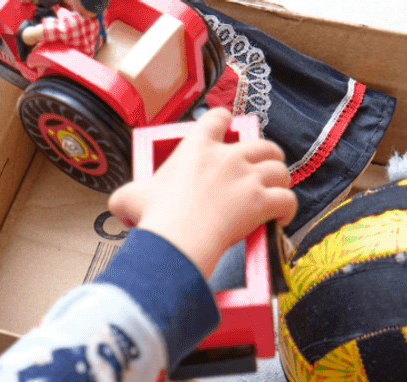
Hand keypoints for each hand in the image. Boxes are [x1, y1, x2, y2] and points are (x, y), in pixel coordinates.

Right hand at [108, 108, 296, 277]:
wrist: (177, 238)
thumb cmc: (154, 217)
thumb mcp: (128, 199)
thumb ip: (127, 195)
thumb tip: (119, 205)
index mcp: (196, 147)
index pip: (218, 118)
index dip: (225, 121)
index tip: (228, 127)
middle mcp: (227, 157)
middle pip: (262, 144)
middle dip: (266, 155)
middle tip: (262, 167)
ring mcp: (247, 178)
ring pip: (280, 170)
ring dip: (280, 180)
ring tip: (276, 191)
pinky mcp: (262, 202)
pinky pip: (287, 199)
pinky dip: (288, 209)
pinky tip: (282, 217)